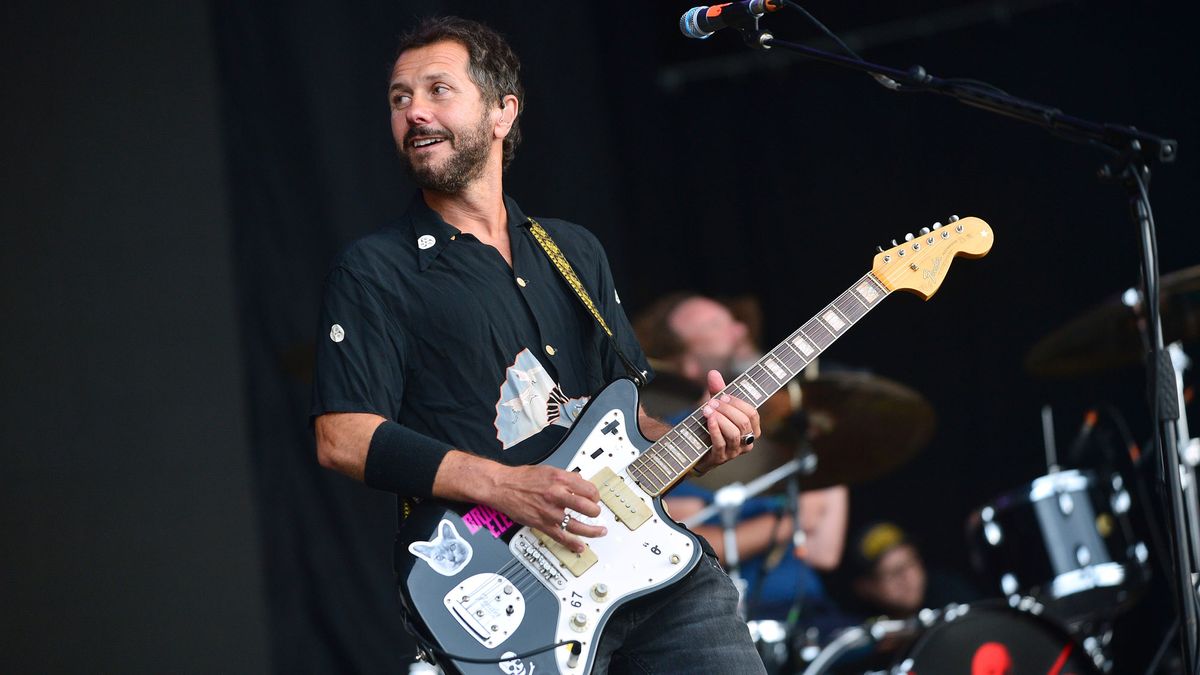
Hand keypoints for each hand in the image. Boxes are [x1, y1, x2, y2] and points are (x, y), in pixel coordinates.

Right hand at [488, 464, 605, 552]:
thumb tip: (580, 482)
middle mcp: (557, 495)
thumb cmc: (522, 478)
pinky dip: (572, 543)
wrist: (503, 487)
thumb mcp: (548, 470)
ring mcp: (550, 512)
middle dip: (595, 512)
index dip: (595, 495)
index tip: (594, 498)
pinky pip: (560, 537)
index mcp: (560, 480)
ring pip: (577, 525)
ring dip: (592, 531)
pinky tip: (580, 546)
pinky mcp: (542, 524)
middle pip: (587, 507)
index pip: (589, 489)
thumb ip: (566, 477)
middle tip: (596, 513)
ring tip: (600, 532)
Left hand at [695, 370, 761, 473]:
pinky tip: (709, 419)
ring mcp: (734, 452)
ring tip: (707, 409)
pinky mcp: (721, 458)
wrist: (696, 448)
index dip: (738, 403)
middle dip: (727, 410)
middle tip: (712, 402)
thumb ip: (717, 391)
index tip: (723, 395)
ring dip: (721, 418)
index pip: (752, 413)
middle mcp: (746, 442)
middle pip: (743, 422)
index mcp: (752, 429)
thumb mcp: (716, 408)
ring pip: (734, 433)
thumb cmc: (712, 426)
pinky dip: (715, 429)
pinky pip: (721, 443)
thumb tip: (713, 373)